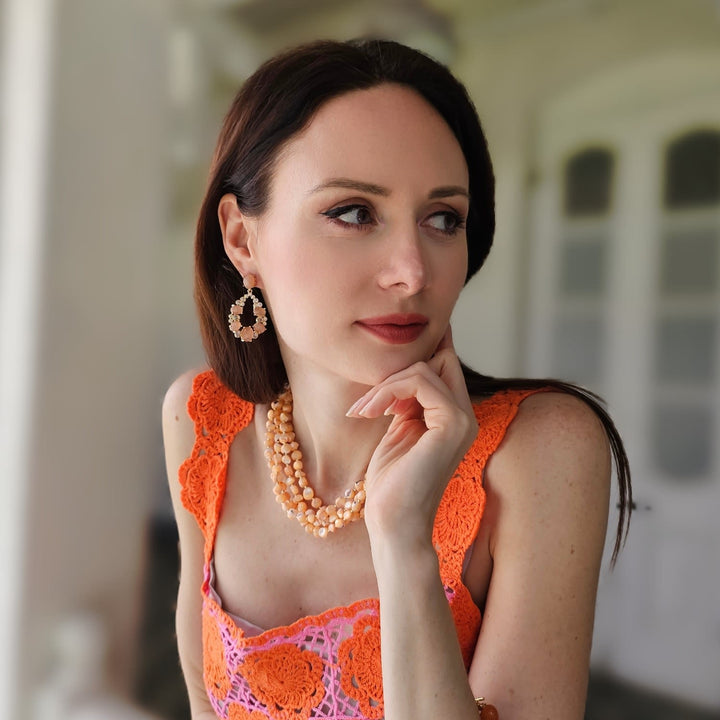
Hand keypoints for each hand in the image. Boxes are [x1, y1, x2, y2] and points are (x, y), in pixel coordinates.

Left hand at [346, 327, 476, 545]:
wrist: (393, 523)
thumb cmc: (390, 483)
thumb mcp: (399, 430)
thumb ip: (407, 401)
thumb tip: (402, 370)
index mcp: (453, 418)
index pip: (444, 365)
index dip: (417, 356)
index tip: (380, 373)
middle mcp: (464, 416)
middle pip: (441, 358)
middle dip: (398, 370)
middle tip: (369, 403)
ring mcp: (463, 420)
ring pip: (425, 368)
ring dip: (385, 385)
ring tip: (363, 411)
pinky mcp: (453, 424)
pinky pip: (420, 382)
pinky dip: (388, 391)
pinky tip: (369, 413)